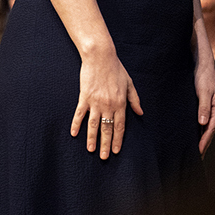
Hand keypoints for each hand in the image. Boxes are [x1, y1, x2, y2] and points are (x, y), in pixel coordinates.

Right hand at [73, 45, 143, 159]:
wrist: (100, 57)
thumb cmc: (116, 69)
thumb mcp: (129, 83)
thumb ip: (135, 100)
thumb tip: (140, 113)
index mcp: (120, 103)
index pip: (120, 126)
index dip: (118, 139)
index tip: (116, 150)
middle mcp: (108, 105)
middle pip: (107, 128)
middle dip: (106, 144)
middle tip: (104, 157)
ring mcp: (95, 102)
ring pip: (94, 124)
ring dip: (92, 138)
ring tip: (91, 150)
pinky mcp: (84, 97)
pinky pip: (80, 114)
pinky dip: (76, 124)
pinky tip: (74, 134)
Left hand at [194, 56, 214, 153]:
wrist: (203, 65)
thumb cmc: (204, 77)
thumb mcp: (203, 92)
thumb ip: (203, 107)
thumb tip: (203, 123)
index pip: (210, 130)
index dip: (204, 142)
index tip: (198, 152)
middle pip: (210, 132)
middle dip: (204, 145)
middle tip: (197, 159)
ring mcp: (211, 110)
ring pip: (207, 129)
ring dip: (202, 140)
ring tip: (196, 152)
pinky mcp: (205, 108)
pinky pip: (203, 124)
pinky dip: (200, 132)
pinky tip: (194, 137)